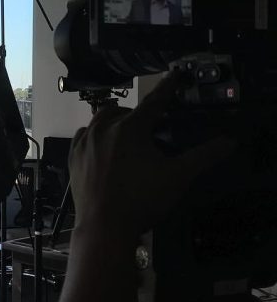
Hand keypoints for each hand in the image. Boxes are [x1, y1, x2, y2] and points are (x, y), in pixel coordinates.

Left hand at [69, 72, 234, 240]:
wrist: (104, 226)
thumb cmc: (142, 199)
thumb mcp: (178, 177)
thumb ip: (203, 156)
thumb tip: (229, 142)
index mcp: (130, 128)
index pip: (153, 102)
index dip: (167, 89)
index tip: (174, 75)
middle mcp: (103, 129)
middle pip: (122, 110)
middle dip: (137, 113)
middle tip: (149, 126)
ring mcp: (84, 143)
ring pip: (98, 120)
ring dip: (113, 120)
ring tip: (125, 131)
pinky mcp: (72, 158)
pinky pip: (82, 136)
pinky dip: (93, 134)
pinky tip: (99, 143)